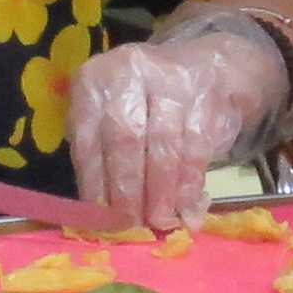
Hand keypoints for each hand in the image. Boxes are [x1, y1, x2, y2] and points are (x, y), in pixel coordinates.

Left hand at [67, 9, 289, 233]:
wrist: (201, 68)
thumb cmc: (142, 105)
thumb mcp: (110, 118)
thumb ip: (104, 160)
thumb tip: (103, 216)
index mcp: (94, 81)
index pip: (88, 139)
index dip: (95, 184)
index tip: (102, 220)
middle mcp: (130, 73)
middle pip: (126, 138)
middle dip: (129, 189)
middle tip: (134, 225)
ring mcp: (170, 81)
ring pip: (163, 143)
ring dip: (162, 190)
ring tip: (161, 221)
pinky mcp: (205, 96)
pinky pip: (196, 145)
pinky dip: (190, 181)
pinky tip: (186, 205)